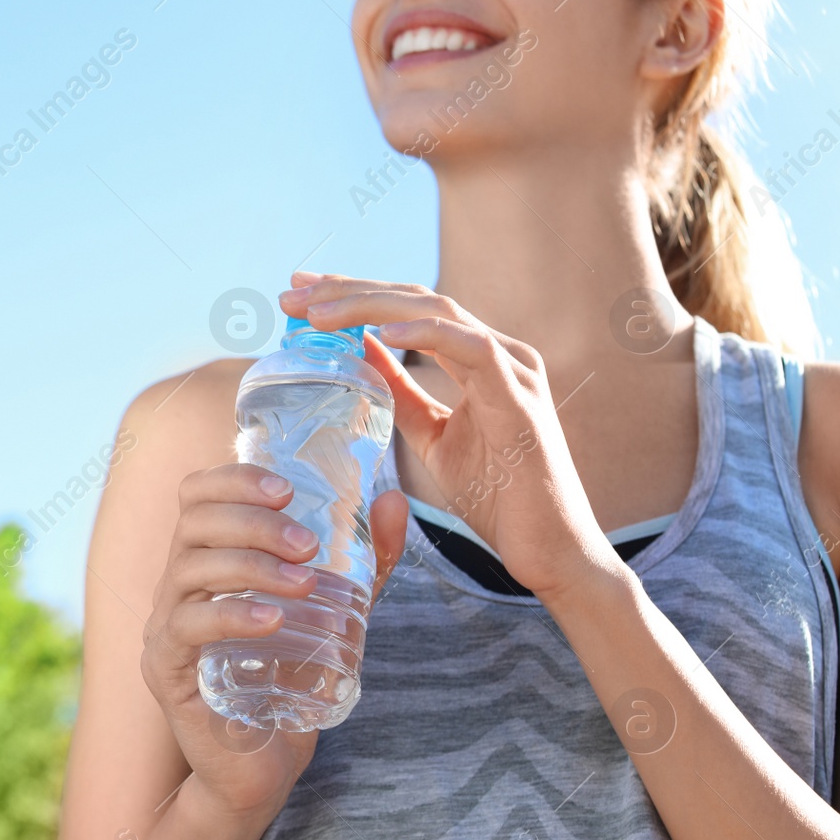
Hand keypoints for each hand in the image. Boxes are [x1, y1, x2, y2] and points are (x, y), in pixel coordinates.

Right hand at [140, 463, 409, 818]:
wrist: (263, 769)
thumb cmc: (291, 685)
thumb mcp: (336, 613)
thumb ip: (364, 562)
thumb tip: (396, 500)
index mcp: (208, 563)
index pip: (198, 497)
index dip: (235, 480)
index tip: (286, 489)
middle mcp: (177, 587)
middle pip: (195, 524)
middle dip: (255, 522)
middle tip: (307, 544)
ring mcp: (164, 627)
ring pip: (191, 569)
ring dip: (252, 565)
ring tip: (304, 583)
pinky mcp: (166, 669)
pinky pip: (188, 626)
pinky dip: (231, 615)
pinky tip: (273, 620)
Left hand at [280, 271, 620, 602]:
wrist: (547, 548)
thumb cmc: (498, 498)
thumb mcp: (432, 436)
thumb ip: (402, 394)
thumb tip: (363, 354)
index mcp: (478, 358)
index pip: (407, 308)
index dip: (353, 295)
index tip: (299, 295)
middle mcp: (498, 352)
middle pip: (415, 298)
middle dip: (349, 291)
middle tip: (292, 293)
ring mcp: (513, 369)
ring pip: (437, 310)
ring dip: (371, 305)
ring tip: (318, 312)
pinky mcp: (520, 396)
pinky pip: (471, 348)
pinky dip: (425, 334)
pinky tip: (379, 333)